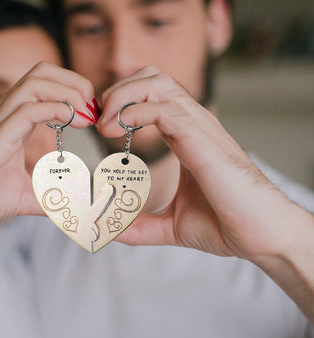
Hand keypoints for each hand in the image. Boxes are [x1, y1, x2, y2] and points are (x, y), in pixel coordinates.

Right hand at [0, 62, 94, 233]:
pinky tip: (70, 121)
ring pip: (36, 82)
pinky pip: (26, 110)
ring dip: (68, 92)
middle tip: (93, 109)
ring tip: (86, 114)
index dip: (73, 93)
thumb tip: (70, 205)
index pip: (45, 86)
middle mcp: (4, 114)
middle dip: (75, 83)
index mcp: (12, 122)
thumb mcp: (22, 196)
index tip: (91, 117)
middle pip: (42, 72)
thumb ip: (48, 196)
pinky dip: (53, 109)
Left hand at [97, 66, 302, 263]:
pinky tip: (117, 129)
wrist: (261, 236)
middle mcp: (193, 124)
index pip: (151, 97)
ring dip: (122, 96)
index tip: (101, 126)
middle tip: (99, 119)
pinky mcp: (202, 139)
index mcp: (186, 137)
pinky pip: (164, 108)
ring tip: (104, 124)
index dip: (121, 103)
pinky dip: (134, 111)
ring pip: (156, 83)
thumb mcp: (172, 225)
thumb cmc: (225, 225)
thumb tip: (113, 231)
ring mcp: (199, 128)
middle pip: (151, 78)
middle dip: (118, 91)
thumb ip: (141, 226)